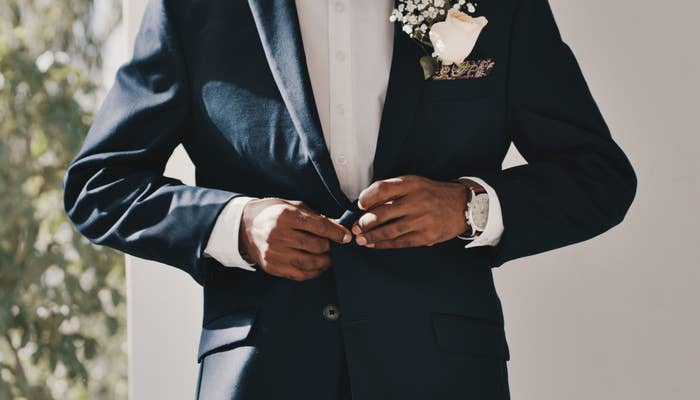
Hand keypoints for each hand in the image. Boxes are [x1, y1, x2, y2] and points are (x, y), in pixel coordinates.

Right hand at [239, 198, 351, 280]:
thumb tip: (339, 226)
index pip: (318, 226)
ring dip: (325, 262)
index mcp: (285, 215)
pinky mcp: (272, 267)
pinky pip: (299, 275)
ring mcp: (274, 253)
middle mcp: (279, 235)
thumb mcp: (292, 206)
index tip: (346, 237)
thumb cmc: (271, 213)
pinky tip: (318, 266)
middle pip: (316, 246)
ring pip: (310, 263)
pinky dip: (313, 272)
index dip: (336, 233)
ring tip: (329, 257)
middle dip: (331, 247)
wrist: (243, 227)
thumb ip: (315, 217)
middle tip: (337, 246)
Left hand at [351, 175, 473, 248]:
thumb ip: (393, 191)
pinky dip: (384, 244)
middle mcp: (416, 201)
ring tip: (361, 239)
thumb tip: (367, 204)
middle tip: (355, 227)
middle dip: (365, 222)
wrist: (462, 206)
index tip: (360, 205)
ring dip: (372, 236)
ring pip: (390, 230)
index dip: (367, 197)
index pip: (383, 188)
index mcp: (411, 184)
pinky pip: (401, 242)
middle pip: (384, 212)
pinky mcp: (426, 236)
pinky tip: (374, 244)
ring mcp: (422, 220)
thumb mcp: (415, 183)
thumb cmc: (432, 194)